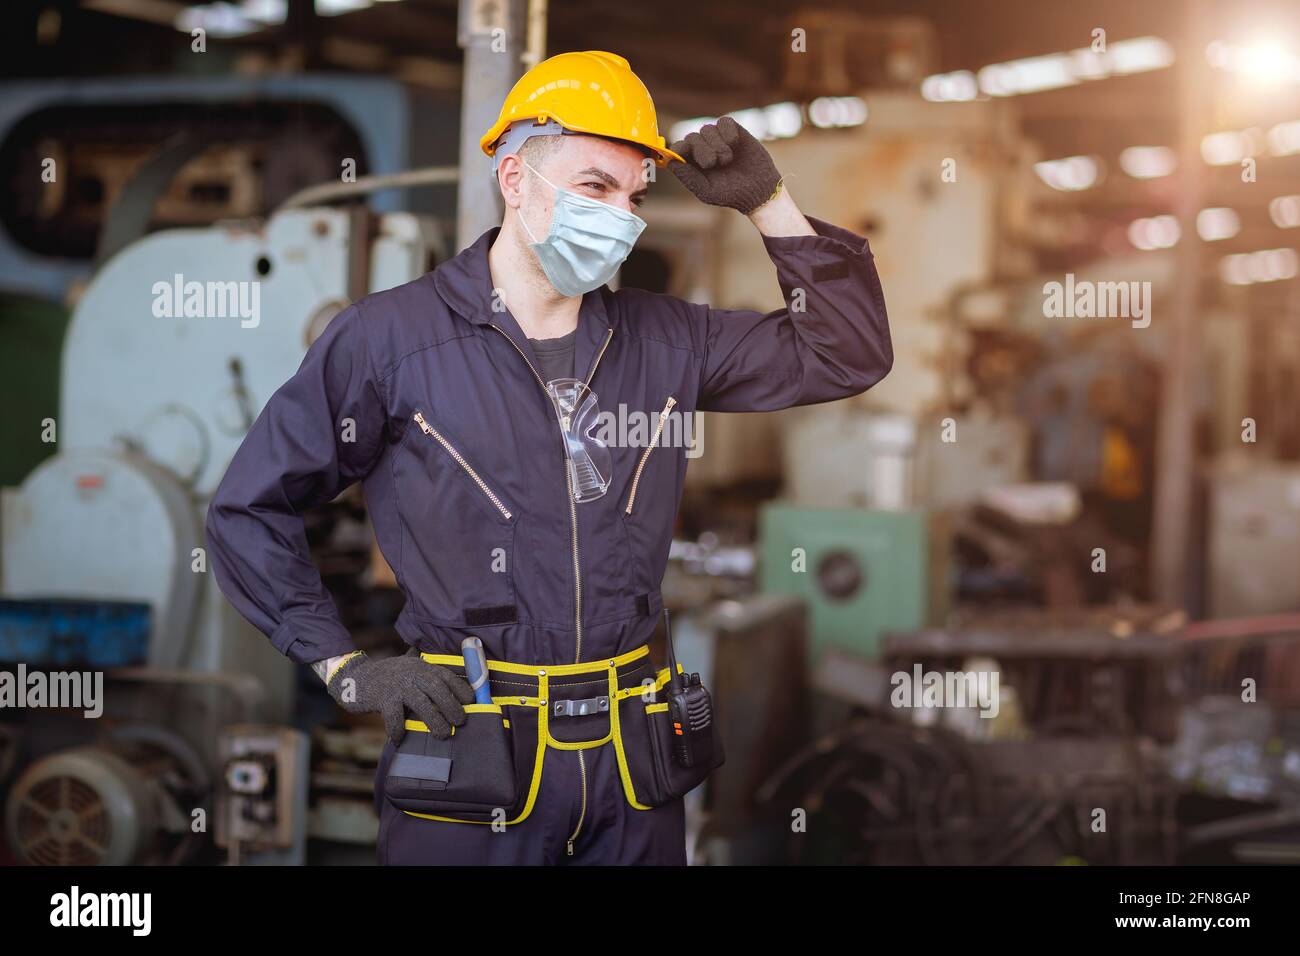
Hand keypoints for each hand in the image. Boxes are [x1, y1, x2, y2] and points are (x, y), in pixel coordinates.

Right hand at [327, 650, 474, 743]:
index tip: (472, 702)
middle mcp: (411, 673)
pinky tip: (400, 739)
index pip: (446, 675)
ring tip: (443, 734)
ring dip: (434, 720)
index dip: (461, 688)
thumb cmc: (387, 678)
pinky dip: (398, 730)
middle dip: (452, 705)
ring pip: (421, 702)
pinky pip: (394, 717)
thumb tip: (449, 692)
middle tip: (461, 722)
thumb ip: (425, 675)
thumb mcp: (408, 669)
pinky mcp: (382, 698)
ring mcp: (397, 685)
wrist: (354, 677)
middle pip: (437, 688)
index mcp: (421, 666)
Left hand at [669, 115, 782, 214]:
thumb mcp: (707, 191)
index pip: (678, 148)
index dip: (679, 148)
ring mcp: (717, 138)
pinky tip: (734, 144)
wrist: (759, 189)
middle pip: (692, 137)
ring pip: (707, 129)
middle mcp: (702, 148)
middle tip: (714, 163)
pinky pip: (724, 122)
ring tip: (728, 159)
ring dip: (717, 145)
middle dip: (702, 150)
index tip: (685, 152)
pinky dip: (727, 133)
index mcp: (692, 163)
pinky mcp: (733, 130)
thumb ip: (688, 177)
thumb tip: (670, 162)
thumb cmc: (731, 193)